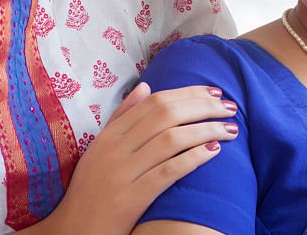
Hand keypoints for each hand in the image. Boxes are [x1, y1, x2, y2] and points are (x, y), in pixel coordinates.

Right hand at [39, 83, 239, 234]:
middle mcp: (115, 150)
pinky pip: (168, 172)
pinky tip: (214, 151)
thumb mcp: (100, 150)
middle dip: (203, 107)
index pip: (155, 102)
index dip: (189, 93)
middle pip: (166, 115)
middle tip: (230, 107)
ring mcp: (122, 173)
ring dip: (206, 129)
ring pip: (171, 139)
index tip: (214, 92)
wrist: (75, 231)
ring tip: (231, 129)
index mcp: (109, 135)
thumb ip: (122, 118)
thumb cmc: (92, 190)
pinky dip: (194, 158)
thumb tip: (145, 86)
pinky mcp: (130, 198)